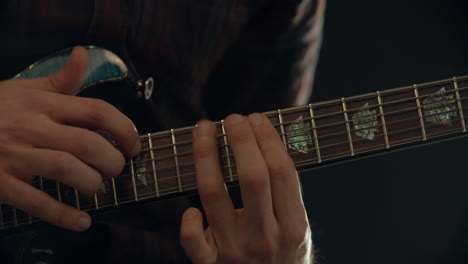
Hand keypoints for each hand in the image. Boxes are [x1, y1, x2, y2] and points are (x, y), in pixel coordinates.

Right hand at [0, 47, 139, 230]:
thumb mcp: (24, 88)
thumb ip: (60, 79)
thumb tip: (83, 54)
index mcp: (43, 103)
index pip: (97, 111)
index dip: (125, 129)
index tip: (133, 145)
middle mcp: (32, 127)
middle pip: (88, 143)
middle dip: (113, 161)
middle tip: (116, 169)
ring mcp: (15, 155)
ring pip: (67, 169)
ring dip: (92, 183)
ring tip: (96, 187)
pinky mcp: (0, 183)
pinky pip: (36, 201)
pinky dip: (63, 215)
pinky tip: (82, 221)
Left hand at [180, 114, 312, 262]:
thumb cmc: (284, 257)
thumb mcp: (298, 229)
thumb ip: (286, 196)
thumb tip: (267, 146)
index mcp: (294, 226)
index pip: (281, 171)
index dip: (268, 139)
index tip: (257, 118)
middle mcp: (266, 238)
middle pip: (252, 176)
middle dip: (241, 139)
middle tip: (233, 118)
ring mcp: (236, 251)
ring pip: (214, 193)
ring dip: (206, 155)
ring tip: (204, 129)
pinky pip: (193, 241)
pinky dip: (189, 222)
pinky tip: (191, 207)